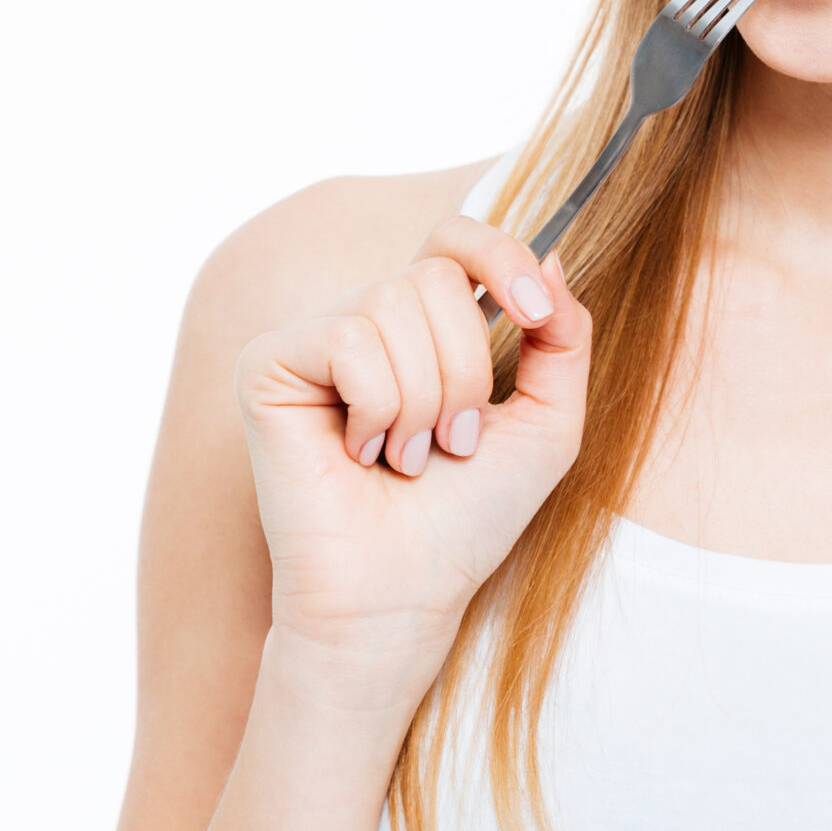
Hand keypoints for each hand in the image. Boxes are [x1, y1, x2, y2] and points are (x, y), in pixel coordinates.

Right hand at [235, 217, 591, 656]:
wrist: (405, 594)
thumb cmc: (468, 517)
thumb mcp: (548, 422)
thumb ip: (563, 338)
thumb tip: (552, 256)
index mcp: (424, 324)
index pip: (456, 236)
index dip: (500, 255)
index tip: (535, 313)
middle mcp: (365, 318)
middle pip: (437, 273)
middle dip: (467, 369)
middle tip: (451, 443)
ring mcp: (313, 339)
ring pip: (395, 302)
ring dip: (424, 400)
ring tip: (406, 458)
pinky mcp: (268, 364)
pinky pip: (349, 340)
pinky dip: (377, 407)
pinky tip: (358, 453)